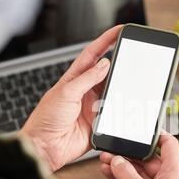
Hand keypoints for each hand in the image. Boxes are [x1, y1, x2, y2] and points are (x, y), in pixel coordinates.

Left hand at [20, 25, 121, 171]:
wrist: (45, 147)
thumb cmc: (46, 120)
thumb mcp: (66, 93)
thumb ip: (86, 79)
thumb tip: (104, 64)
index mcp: (74, 79)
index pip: (93, 54)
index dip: (106, 40)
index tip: (120, 30)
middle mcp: (85, 91)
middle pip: (107, 72)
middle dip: (120, 63)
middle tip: (133, 55)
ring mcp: (93, 107)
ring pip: (113, 92)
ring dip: (121, 89)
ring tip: (130, 82)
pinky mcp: (99, 123)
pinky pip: (114, 113)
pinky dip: (121, 110)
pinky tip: (125, 106)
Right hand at [99, 132, 178, 178]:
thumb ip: (126, 173)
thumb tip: (117, 161)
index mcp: (174, 174)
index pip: (169, 144)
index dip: (157, 133)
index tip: (143, 128)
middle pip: (149, 157)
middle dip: (131, 153)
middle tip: (114, 148)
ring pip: (139, 171)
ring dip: (124, 165)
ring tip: (107, 160)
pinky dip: (123, 178)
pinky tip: (110, 173)